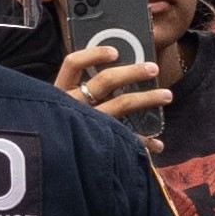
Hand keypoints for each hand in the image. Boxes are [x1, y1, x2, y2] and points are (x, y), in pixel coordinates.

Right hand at [55, 44, 171, 151]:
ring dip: (147, 98)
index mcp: (60, 91)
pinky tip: (158, 144)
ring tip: (166, 95)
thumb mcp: (56, 106)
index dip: (94, 54)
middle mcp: (73, 105)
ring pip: (121, 104)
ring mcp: (87, 124)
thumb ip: (76, 91)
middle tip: (153, 68)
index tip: (115, 52)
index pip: (73, 64)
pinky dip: (145, 142)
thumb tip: (109, 71)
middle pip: (105, 81)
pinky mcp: (98, 143)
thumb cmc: (57, 128)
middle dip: (132, 72)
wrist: (47, 163)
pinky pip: (126, 139)